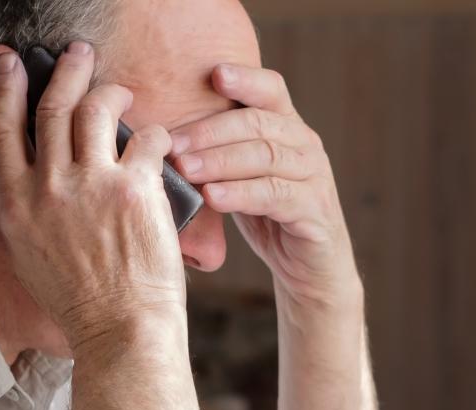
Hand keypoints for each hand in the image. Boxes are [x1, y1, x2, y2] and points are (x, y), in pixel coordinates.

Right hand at [0, 43, 186, 350]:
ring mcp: (91, 185)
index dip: (5, 87)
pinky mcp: (134, 190)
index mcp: (14, 202)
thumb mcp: (22, 254)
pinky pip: (147, 138)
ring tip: (122, 89)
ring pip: (97, 108)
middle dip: (66, 69)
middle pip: (53, 104)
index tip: (11, 63)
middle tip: (77, 53)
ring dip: (111, 89)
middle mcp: (48, 187)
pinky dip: (155, 134)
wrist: (119, 331)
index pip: (1, 127)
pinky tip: (159, 141)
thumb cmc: (74, 300)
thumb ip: (4, 206)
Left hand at [170, 65, 356, 305]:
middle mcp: (305, 145)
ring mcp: (314, 176)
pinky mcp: (315, 210)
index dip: (245, 79)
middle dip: (210, 130)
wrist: (309, 269)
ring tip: (185, 168)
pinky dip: (241, 193)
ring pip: (265, 156)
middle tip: (172, 143)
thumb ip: (218, 154)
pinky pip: (275, 194)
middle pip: (259, 122)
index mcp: (288, 129)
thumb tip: (159, 139)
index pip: (271, 90)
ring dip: (220, 160)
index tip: (213, 73)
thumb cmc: (267, 218)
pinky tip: (213, 196)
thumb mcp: (241, 178)